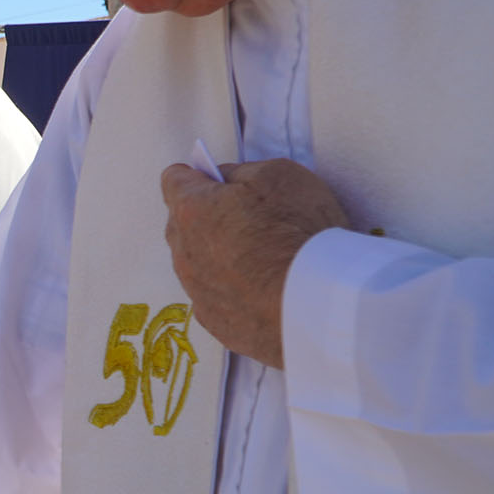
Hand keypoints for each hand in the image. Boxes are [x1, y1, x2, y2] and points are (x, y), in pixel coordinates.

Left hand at [160, 158, 348, 367]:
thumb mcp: (279, 175)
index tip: (217, 181)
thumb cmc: (299, 232)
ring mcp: (196, 290)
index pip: (174, 181)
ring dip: (218, 255)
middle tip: (248, 219)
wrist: (319, 304)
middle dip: (207, 216)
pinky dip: (231, 289)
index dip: (198, 176)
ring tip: (260, 258)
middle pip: (182, 223)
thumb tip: (224, 181)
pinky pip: (213, 295)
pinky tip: (261, 289)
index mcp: (192, 210)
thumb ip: (240, 172)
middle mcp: (183, 251)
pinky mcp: (214, 321)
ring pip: (196, 262)